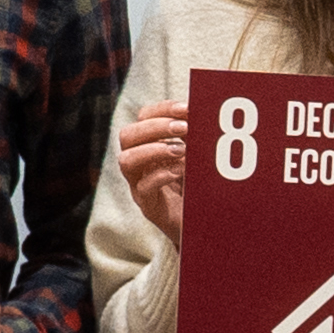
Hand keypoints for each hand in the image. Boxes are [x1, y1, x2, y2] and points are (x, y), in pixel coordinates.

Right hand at [116, 103, 189, 243]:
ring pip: (126, 161)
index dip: (163, 109)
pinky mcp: (149, 206)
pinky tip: (181, 170)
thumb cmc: (199, 185)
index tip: (188, 108)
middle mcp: (139, 162)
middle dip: (156, 127)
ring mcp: (139, 185)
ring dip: (154, 150)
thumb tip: (206, 109)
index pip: (144, 117)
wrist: (203, 224)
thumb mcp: (198, 155)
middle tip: (184, 127)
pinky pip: (143, 188)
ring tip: (182, 150)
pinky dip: (161, 175)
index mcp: (150, 144)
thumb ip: (197, 135)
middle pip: (127, 135)